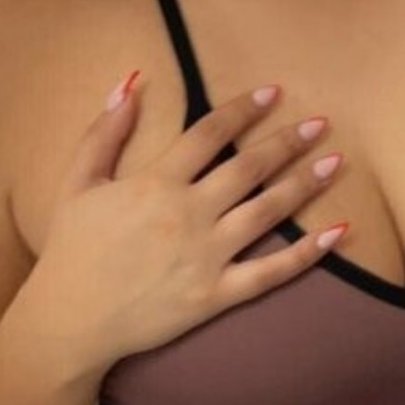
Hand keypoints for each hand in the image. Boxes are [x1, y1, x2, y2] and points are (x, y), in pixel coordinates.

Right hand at [33, 78, 349, 374]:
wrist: (68, 321)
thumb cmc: (70, 251)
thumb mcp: (78, 182)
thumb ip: (104, 132)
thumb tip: (131, 83)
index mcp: (155, 183)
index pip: (209, 133)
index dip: (243, 110)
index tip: (273, 93)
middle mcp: (187, 214)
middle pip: (249, 168)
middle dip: (287, 142)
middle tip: (320, 125)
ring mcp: (205, 257)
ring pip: (267, 212)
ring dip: (304, 185)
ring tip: (334, 163)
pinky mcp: (215, 296)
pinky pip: (271, 272)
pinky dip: (307, 253)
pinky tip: (336, 232)